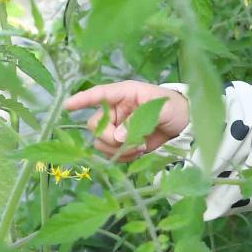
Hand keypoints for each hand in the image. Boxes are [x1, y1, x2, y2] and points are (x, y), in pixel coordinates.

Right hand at [62, 80, 189, 161]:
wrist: (184, 123)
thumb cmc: (173, 107)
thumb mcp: (160, 110)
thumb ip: (139, 121)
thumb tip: (119, 137)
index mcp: (124, 94)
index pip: (99, 95)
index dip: (82, 99)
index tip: (67, 106)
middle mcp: (116, 110)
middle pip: (95, 126)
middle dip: (109, 138)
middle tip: (130, 142)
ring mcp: (118, 127)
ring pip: (100, 142)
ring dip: (117, 149)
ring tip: (139, 147)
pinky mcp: (122, 142)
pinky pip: (111, 153)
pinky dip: (122, 156)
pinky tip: (138, 152)